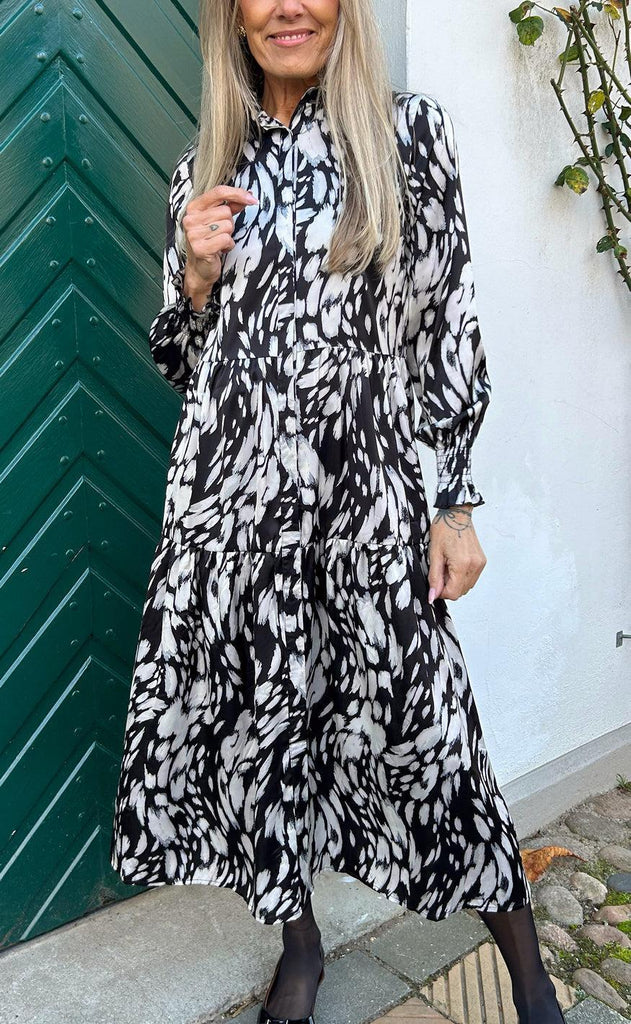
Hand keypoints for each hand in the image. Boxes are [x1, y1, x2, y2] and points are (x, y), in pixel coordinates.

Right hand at [182, 185, 257, 308]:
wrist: (200, 269)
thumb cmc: (210, 242)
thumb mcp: (218, 221)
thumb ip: (231, 206)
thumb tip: (248, 196)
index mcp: (193, 208)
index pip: (218, 192)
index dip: (237, 193)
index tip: (252, 199)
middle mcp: (190, 219)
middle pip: (226, 211)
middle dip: (230, 224)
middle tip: (220, 234)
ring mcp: (193, 234)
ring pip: (227, 225)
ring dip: (229, 236)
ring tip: (219, 242)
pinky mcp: (200, 248)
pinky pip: (226, 239)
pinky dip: (228, 246)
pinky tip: (220, 250)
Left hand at [427, 505, 486, 601]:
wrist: (456, 515)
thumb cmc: (444, 529)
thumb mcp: (434, 554)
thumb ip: (434, 577)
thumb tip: (433, 595)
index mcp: (462, 564)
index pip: (453, 593)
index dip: (441, 592)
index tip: (435, 583)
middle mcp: (474, 566)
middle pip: (461, 592)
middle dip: (448, 586)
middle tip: (440, 570)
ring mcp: (480, 564)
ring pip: (466, 586)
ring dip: (455, 582)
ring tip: (447, 565)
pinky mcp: (481, 561)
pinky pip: (471, 578)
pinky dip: (462, 576)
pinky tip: (454, 564)